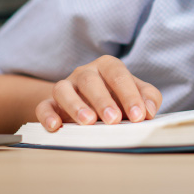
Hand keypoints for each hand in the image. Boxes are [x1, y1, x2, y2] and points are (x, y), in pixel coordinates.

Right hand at [35, 55, 161, 131]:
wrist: (88, 102)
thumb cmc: (117, 97)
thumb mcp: (135, 93)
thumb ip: (148, 98)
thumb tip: (150, 111)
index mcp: (107, 66)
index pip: (118, 75)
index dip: (129, 94)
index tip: (139, 116)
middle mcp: (84, 73)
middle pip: (90, 81)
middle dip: (103, 100)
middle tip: (114, 120)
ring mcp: (65, 86)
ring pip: (63, 89)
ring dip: (76, 106)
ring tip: (88, 122)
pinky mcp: (50, 103)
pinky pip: (43, 106)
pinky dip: (47, 116)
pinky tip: (56, 127)